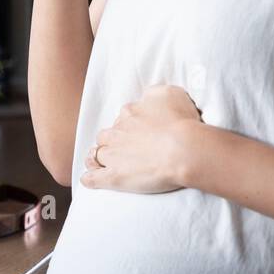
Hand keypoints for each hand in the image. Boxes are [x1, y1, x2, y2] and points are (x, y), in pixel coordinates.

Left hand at [81, 84, 201, 193]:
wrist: (184, 149)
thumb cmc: (182, 122)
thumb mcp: (169, 94)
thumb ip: (154, 93)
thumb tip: (146, 98)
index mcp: (130, 113)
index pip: (123, 118)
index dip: (130, 126)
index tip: (140, 133)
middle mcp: (117, 132)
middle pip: (107, 135)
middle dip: (112, 141)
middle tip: (125, 149)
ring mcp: (113, 155)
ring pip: (97, 155)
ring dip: (98, 158)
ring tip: (104, 164)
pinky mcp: (114, 177)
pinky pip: (93, 178)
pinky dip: (90, 179)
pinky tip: (89, 180)